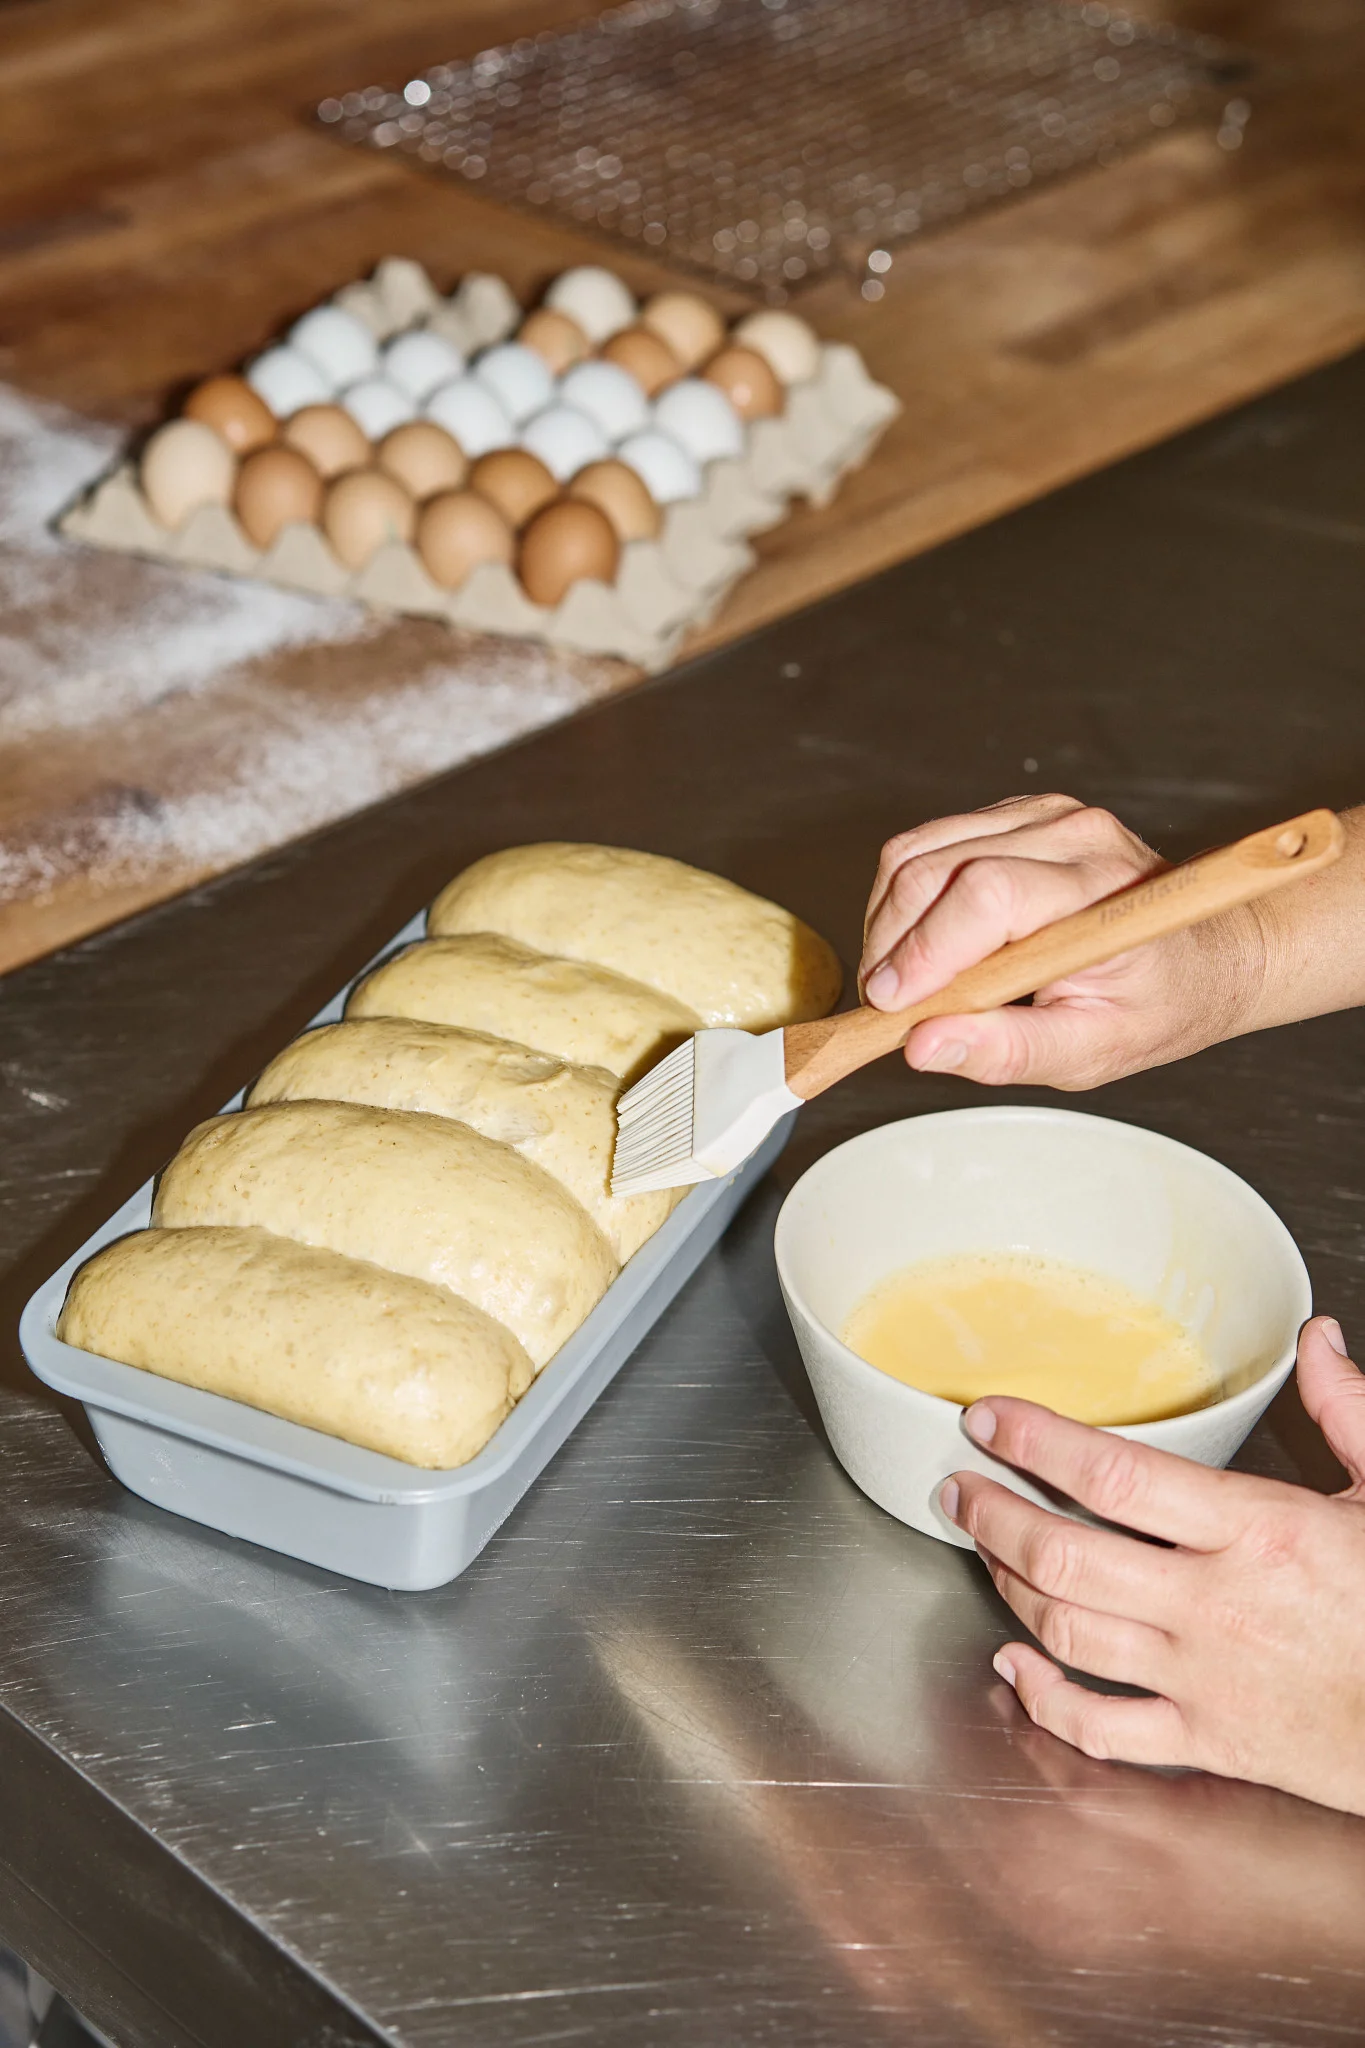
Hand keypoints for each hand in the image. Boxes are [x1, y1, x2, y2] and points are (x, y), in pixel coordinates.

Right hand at [859, 793, 1265, 1089]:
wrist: (1208, 955)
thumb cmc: (1160, 1005)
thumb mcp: (1093, 1052)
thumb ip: (1008, 1052)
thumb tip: (923, 1046)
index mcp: (1101, 890)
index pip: (987, 895)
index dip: (923, 950)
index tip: (890, 1005)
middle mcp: (1072, 834)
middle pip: (934, 866)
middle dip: (889, 943)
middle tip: (887, 1007)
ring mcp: (1041, 815)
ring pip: (916, 850)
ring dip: (887, 921)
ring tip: (904, 981)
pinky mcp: (1015, 815)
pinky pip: (928, 844)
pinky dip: (905, 900)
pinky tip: (928, 944)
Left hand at [942, 1315, 1364, 1814]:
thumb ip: (1348, 1411)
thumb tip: (1316, 1341)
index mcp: (1260, 1531)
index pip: (1116, 1475)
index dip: (1036, 1443)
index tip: (987, 1418)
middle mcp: (1216, 1604)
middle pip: (1068, 1554)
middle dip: (995, 1515)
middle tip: (958, 1485)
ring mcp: (1204, 1679)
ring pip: (1070, 1631)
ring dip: (1008, 1585)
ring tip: (982, 1547)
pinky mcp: (1207, 1742)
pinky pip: (1102, 1728)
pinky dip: (1045, 1699)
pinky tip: (1015, 1665)